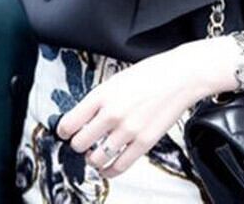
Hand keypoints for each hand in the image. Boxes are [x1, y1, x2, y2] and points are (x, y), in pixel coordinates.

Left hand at [54, 43, 206, 178]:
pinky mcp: (144, 142)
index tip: (65, 132)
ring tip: (94, 154)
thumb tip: (84, 116)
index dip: (63, 130)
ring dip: (92, 159)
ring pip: (96, 158)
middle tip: (81, 141)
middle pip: (79, 143)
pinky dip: (109, 171)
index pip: (70, 122)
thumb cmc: (152, 73)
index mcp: (103, 94)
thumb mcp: (117, 79)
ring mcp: (128, 130)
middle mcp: (112, 113)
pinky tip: (107, 167)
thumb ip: (100, 99)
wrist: (180, 76)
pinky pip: (119, 166)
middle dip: (77, 144)